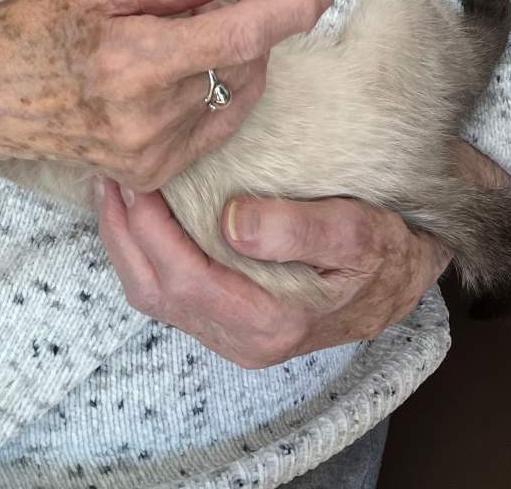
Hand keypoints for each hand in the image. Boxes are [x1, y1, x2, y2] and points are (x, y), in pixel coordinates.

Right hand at [0, 0, 334, 190]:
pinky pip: (209, 128)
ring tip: (206, 18)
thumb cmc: (31, 29)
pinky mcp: (145, 174)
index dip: (288, 12)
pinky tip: (193, 63)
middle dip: (257, 21)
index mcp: (136, 61)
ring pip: (229, 96)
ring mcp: (148, 154)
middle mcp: (147, 116)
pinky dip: (215, 92)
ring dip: (233, 56)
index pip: (240, 38)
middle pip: (242, 66)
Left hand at [98, 184, 450, 368]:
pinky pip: (169, 291)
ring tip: (111, 186)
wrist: (403, 282)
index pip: (183, 278)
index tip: (135, 178)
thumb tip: (232, 221)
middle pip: (154, 291)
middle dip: (121, 232)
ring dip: (124, 242)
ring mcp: (231, 334)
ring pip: (153, 295)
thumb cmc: (383, 253)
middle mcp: (242, 339)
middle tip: (107, 172)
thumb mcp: (358, 234)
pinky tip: (139, 212)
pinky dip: (143, 251)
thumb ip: (297, 229)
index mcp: (268, 323)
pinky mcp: (228, 319)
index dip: (149, 230)